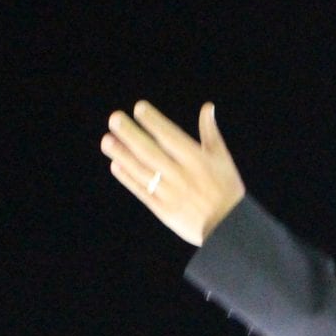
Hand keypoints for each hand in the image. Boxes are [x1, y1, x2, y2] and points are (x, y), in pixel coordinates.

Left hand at [101, 101, 244, 245]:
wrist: (228, 228)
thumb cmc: (226, 189)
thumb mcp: (223, 159)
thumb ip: (210, 132)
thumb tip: (207, 107)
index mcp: (197, 160)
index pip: (170, 137)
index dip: (154, 122)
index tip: (139, 108)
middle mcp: (181, 175)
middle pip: (151, 152)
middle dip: (131, 135)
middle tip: (114, 119)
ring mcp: (171, 193)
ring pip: (142, 171)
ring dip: (123, 155)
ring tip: (107, 141)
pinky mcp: (164, 210)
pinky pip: (142, 191)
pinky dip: (128, 179)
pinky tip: (116, 165)